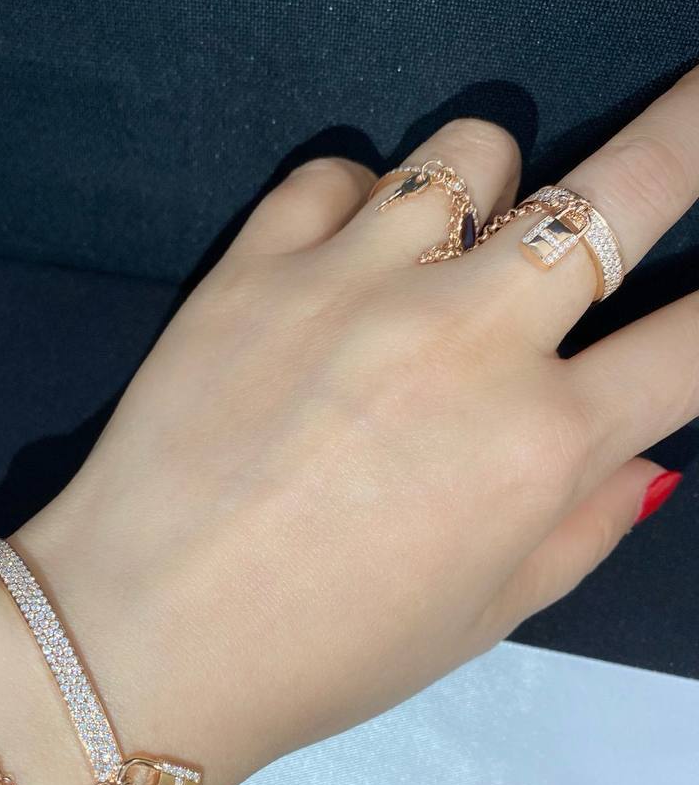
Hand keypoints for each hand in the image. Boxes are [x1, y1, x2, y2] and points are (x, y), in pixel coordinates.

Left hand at [20, 69, 698, 784]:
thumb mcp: (482, 618)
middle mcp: (465, 340)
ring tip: (453, 244)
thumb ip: (583, 526)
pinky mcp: (256, 263)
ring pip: (472, 152)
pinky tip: (336, 262)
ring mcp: (355, 284)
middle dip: (689, 131)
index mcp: (536, 446)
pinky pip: (337, 173)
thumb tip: (644, 454)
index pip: (693, 344)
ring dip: (487, 187)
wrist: (140, 636)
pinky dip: (353, 204)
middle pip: (620, 191)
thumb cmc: (322, 653)